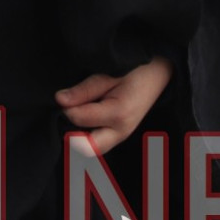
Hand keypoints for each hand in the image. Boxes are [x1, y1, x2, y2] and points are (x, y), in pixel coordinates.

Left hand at [56, 56, 173, 156]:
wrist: (159, 72)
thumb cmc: (135, 70)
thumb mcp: (108, 75)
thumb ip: (84, 90)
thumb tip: (60, 100)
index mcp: (118, 114)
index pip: (80, 120)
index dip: (67, 108)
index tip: (64, 97)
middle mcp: (121, 131)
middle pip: (86, 148)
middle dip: (71, 134)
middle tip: (66, 114)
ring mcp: (122, 136)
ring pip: (92, 149)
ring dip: (79, 136)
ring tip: (76, 114)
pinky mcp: (120, 135)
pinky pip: (98, 143)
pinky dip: (86, 135)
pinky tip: (84, 118)